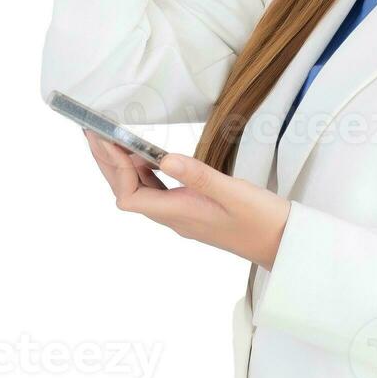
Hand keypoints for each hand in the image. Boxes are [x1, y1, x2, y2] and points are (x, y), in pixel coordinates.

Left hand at [83, 129, 289, 270]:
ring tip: (113, 140)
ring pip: (141, 191)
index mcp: (178, 214)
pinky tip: (150, 158)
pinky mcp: (193, 210)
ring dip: (123, 167)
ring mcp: (182, 215)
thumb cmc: (261, 220)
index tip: (104, 138)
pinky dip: (146, 172)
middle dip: (107, 164)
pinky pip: (158, 191)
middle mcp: (174, 217)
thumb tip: (163, 158)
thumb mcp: (233, 192)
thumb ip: (198, 175)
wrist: (284, 244)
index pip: (129, 194)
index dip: (113, 167)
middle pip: (128, 192)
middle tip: (92, 133)